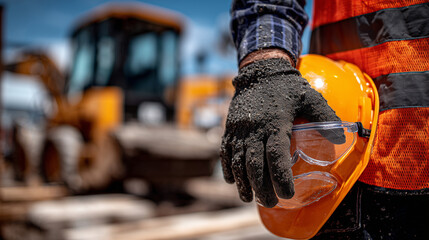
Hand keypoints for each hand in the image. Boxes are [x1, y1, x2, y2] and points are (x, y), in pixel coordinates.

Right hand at [220, 57, 340, 207]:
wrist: (260, 70)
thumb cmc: (288, 86)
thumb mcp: (310, 97)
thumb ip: (325, 116)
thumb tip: (342, 137)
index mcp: (276, 123)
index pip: (276, 156)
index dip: (281, 178)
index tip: (287, 194)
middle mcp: (255, 129)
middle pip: (255, 165)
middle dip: (262, 187)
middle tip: (270, 202)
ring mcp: (239, 129)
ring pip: (238, 161)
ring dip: (243, 183)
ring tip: (248, 198)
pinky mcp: (230, 128)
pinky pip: (225, 152)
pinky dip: (227, 168)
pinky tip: (232, 181)